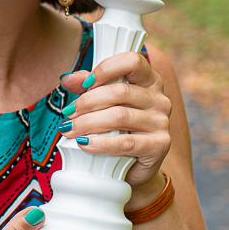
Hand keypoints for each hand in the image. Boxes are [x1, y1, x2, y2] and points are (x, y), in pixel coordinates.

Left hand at [59, 47, 171, 188]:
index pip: (132, 61)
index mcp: (150, 81)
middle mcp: (160, 99)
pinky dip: (100, 143)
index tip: (85, 83)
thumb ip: (89, 86)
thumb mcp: (105, 104)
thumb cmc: (118, 130)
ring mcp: (162, 122)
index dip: (106, 68)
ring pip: (119, 116)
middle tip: (68, 113)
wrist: (134, 168)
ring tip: (69, 129)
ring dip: (88, 122)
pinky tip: (84, 144)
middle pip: (120, 91)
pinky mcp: (159, 146)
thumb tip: (66, 78)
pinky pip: (125, 142)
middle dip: (88, 102)